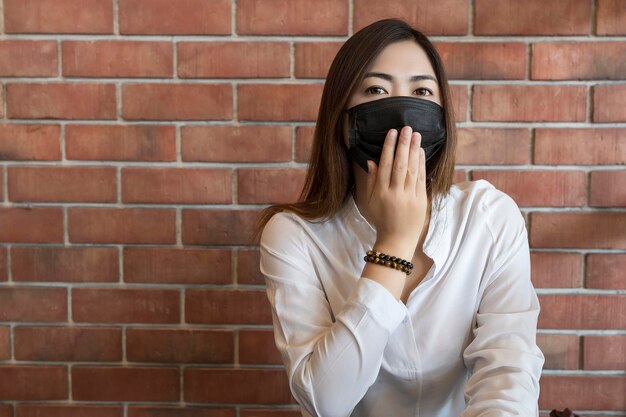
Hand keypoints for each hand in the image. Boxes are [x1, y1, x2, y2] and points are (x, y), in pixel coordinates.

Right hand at [364, 126, 427, 259]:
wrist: (397, 240)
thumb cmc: (381, 219)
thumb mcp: (370, 201)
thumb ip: (371, 181)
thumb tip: (371, 161)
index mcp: (380, 192)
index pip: (385, 165)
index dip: (389, 147)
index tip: (392, 133)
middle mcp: (395, 193)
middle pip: (400, 164)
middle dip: (403, 144)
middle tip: (406, 128)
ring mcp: (409, 197)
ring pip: (412, 169)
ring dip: (414, 150)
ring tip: (416, 134)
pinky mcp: (420, 200)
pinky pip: (421, 178)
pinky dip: (421, 163)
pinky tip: (420, 151)